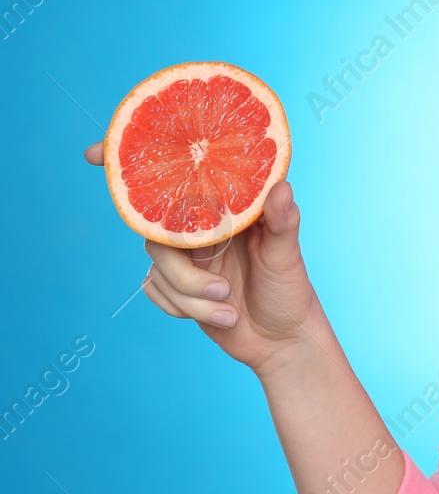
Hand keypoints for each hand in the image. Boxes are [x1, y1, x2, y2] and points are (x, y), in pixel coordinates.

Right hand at [85, 140, 324, 375]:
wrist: (281, 340)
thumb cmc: (290, 289)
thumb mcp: (288, 253)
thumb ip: (284, 220)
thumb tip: (282, 187)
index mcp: (226, 206)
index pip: (179, 174)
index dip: (137, 160)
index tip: (93, 153)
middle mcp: (201, 226)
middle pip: (159, 231)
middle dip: (180, 270)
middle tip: (221, 285)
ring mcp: (186, 256)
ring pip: (158, 268)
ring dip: (193, 296)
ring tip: (230, 307)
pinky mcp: (175, 285)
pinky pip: (155, 291)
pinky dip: (186, 309)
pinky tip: (220, 315)